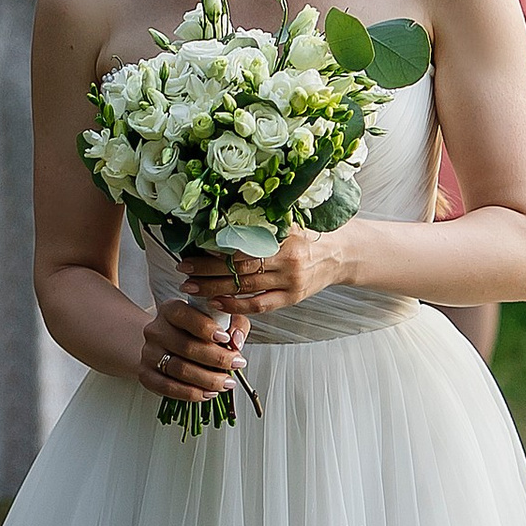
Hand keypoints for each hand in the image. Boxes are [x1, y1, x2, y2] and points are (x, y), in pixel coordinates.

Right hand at [138, 289, 246, 407]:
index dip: (207, 328)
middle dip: (217, 358)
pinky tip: (208, 393)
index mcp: (170, 310)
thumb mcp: (218, 319)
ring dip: (208, 379)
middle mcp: (156, 330)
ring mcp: (149, 353)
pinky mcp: (146, 374)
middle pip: (186, 346)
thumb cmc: (195, 332)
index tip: (226, 339)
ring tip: (226, 382)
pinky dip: (191, 393)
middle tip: (236, 364)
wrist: (164, 345)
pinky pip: (168, 387)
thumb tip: (236, 340)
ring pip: (179, 369)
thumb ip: (233, 324)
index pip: (185, 316)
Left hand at [181, 227, 347, 317]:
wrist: (342, 253)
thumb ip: (261, 222)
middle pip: (239, 266)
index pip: (243, 243)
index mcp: (285, 235)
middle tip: (183, 269)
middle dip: (207, 269)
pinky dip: (236, 305)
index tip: (193, 248)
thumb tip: (221, 221)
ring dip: (214, 288)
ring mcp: (290, 281)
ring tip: (191, 286)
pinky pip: (259, 305)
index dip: (216, 248)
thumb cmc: (311, 234)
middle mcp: (288, 259)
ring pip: (245, 287)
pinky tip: (217, 302)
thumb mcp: (290, 220)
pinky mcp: (292, 298)